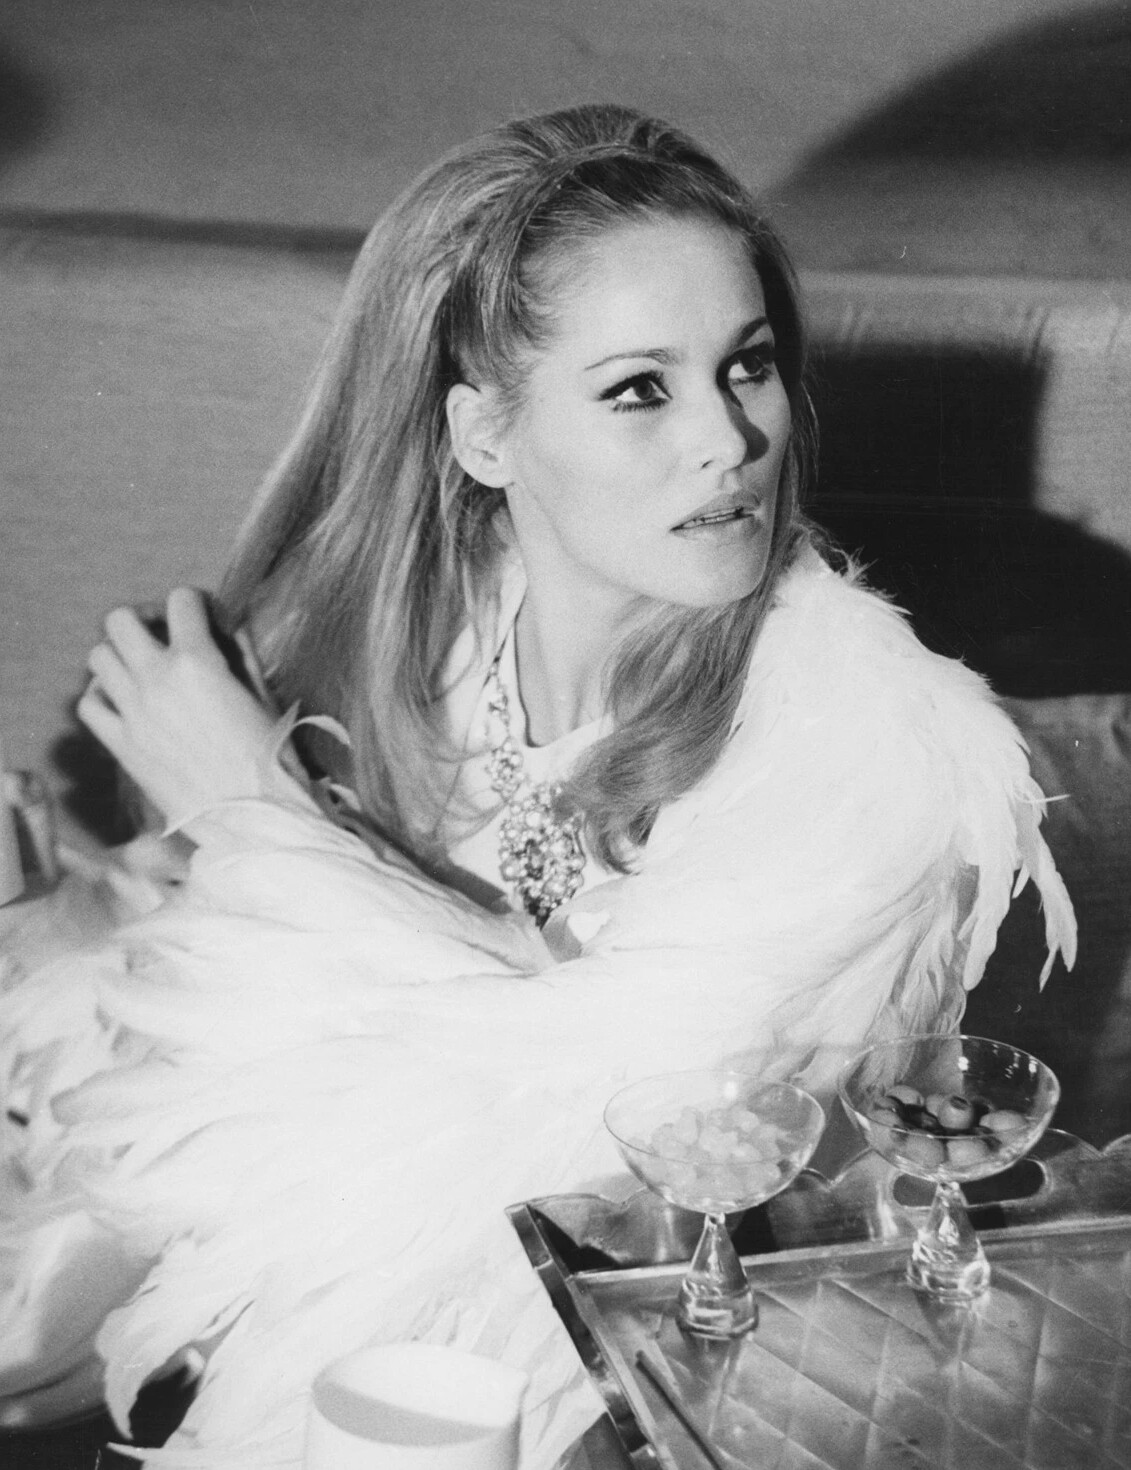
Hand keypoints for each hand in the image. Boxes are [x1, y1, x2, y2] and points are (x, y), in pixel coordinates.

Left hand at [78, 588, 281, 829]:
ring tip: (142, 671)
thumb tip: (226, 631)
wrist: (250, 816)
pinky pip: (88, 704)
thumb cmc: (269, 757)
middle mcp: (156, 679)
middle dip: (142, 620)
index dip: (195, 603)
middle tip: (162, 638)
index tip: (204, 618)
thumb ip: (241, 655)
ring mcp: (132, 712)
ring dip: (120, 656)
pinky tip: (124, 703)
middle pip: (119, 620)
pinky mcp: (120, 745)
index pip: (180, 600)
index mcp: (198, 661)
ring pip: (98, 656)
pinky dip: (102, 697)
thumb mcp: (263, 696)